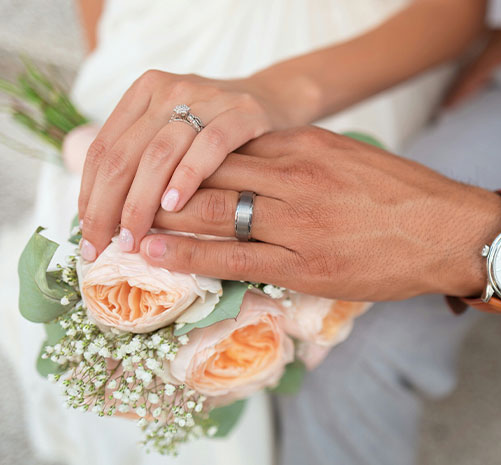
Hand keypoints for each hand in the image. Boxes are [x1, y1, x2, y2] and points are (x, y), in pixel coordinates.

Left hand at [78, 70, 299, 260]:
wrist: (275, 101)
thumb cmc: (218, 131)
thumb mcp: (174, 135)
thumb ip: (142, 161)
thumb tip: (103, 218)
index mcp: (144, 93)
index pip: (103, 150)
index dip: (89, 196)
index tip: (88, 235)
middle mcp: (169, 91)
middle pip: (124, 155)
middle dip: (107, 207)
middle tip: (105, 246)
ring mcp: (206, 98)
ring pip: (158, 154)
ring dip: (140, 202)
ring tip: (133, 237)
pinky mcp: (241, 112)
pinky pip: (208, 147)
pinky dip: (187, 177)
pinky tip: (174, 206)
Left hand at [139, 127, 500, 300]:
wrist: (448, 231)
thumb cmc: (403, 195)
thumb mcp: (349, 158)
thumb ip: (303, 159)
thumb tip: (261, 165)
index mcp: (305, 146)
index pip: (229, 145)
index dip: (185, 156)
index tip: (157, 165)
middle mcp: (295, 176)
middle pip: (210, 172)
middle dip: (162, 183)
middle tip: (123, 192)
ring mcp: (298, 220)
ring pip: (214, 211)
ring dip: (163, 217)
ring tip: (124, 223)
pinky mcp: (304, 263)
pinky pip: (234, 257)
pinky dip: (188, 254)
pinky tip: (155, 253)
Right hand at [442, 29, 500, 108]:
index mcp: (484, 65)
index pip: (466, 84)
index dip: (456, 96)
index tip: (445, 108)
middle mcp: (479, 60)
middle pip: (462, 80)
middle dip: (453, 92)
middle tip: (444, 105)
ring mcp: (480, 53)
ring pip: (466, 73)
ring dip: (460, 84)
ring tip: (453, 95)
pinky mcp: (486, 47)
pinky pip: (474, 65)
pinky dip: (470, 75)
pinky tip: (474, 78)